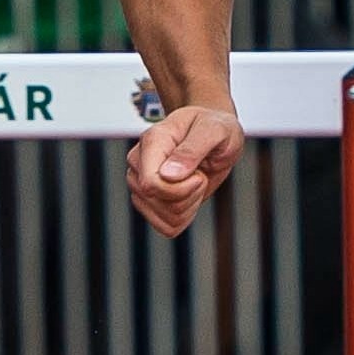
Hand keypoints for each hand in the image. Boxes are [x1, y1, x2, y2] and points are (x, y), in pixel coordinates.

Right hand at [126, 104, 243, 235]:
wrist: (214, 135)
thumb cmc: (215, 127)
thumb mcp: (214, 131)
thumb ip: (192, 150)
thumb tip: (168, 175)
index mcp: (152, 141)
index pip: (151, 184)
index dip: (180, 189)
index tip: (200, 175)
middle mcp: (139, 163)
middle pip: (158, 202)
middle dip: (189, 195)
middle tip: (200, 174)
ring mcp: (141, 183)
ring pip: (163, 217)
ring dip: (189, 206)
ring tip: (195, 181)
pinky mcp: (149, 201)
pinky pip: (165, 227)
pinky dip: (185, 217)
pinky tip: (191, 196)